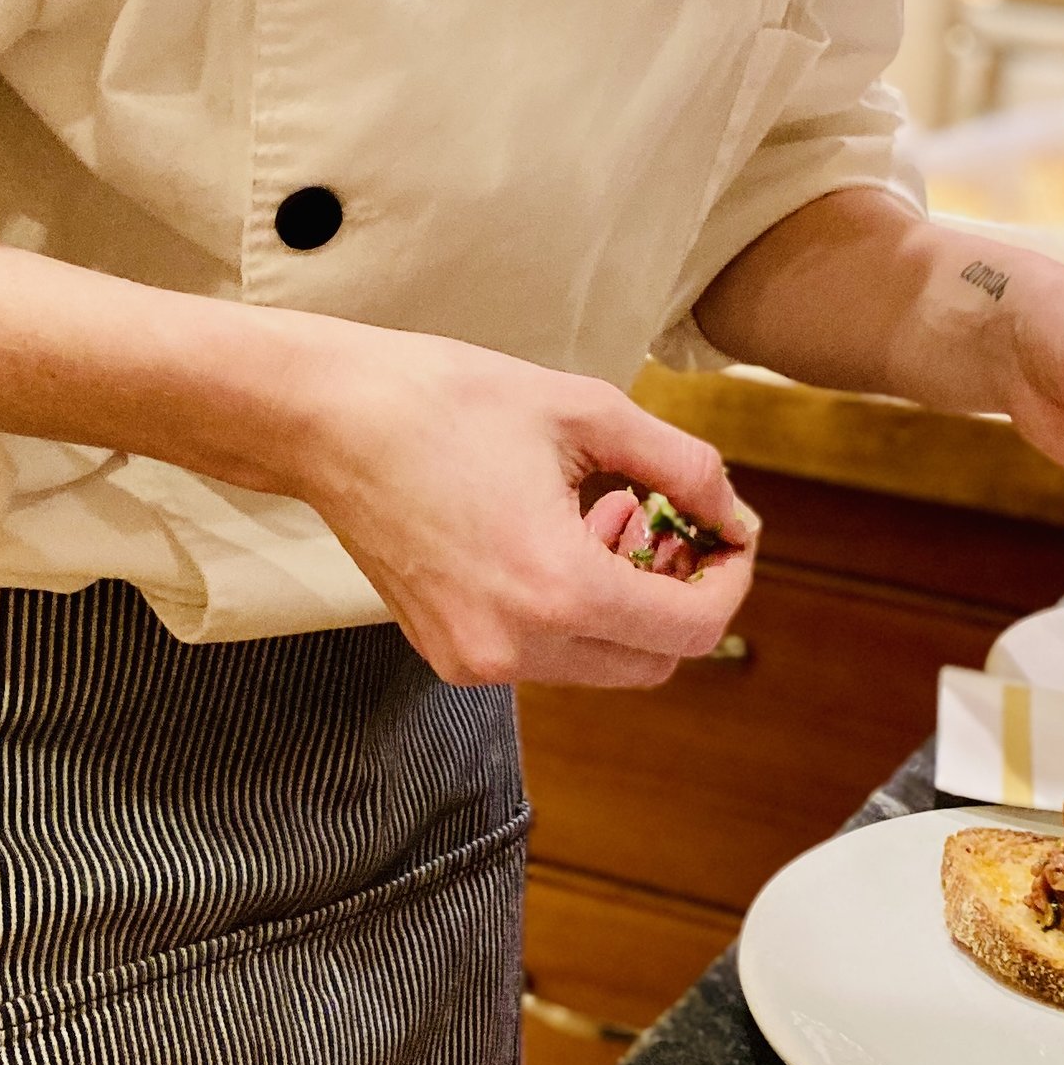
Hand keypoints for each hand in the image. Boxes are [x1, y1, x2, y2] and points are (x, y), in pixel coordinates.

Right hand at [289, 333, 757, 686]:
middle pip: (653, 662)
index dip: (728, 581)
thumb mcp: (589, 413)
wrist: (328, 419)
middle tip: (671, 522)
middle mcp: (516, 646)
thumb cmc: (448, 401)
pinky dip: (571, 607)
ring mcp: (475, 660)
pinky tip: (553, 534)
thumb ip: (683, 466)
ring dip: (625, 600)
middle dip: (679, 595)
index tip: (729, 533)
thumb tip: (735, 513)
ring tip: (605, 510)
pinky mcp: (447, 654)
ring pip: (600, 663)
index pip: (691, 628)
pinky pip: (544, 654)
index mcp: (557, 589)